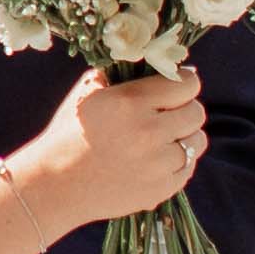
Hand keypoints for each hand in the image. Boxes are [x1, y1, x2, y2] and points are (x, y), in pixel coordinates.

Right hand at [16, 63, 208, 229]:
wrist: (56, 185)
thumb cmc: (70, 133)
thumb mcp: (88, 93)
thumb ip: (122, 75)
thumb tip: (158, 63)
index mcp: (129, 102)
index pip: (186, 84)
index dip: (184, 82)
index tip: (177, 84)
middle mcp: (148, 132)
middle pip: (196, 112)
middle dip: (185, 108)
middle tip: (169, 111)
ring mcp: (156, 165)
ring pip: (197, 141)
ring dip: (185, 136)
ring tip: (165, 137)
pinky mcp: (160, 190)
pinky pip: (188, 168)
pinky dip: (178, 162)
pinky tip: (158, 158)